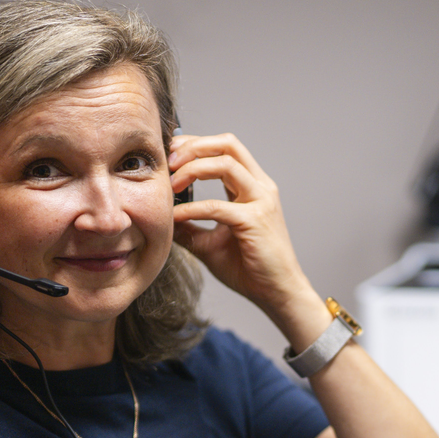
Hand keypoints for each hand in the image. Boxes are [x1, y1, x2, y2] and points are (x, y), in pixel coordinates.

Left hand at [168, 133, 312, 317]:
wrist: (276, 293)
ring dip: (192, 168)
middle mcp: (259, 187)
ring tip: (171, 184)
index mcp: (251, 187)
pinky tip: (175, 217)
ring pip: (225, 164)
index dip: (195, 144)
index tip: (170, 154)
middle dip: (193, 147)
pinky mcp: (255, 220)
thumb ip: (189, 227)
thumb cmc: (248, 268)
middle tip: (168, 161)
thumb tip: (162, 218)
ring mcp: (261, 200)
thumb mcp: (209, 243)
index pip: (224, 148)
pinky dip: (192, 208)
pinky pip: (217, 206)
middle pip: (227, 144)